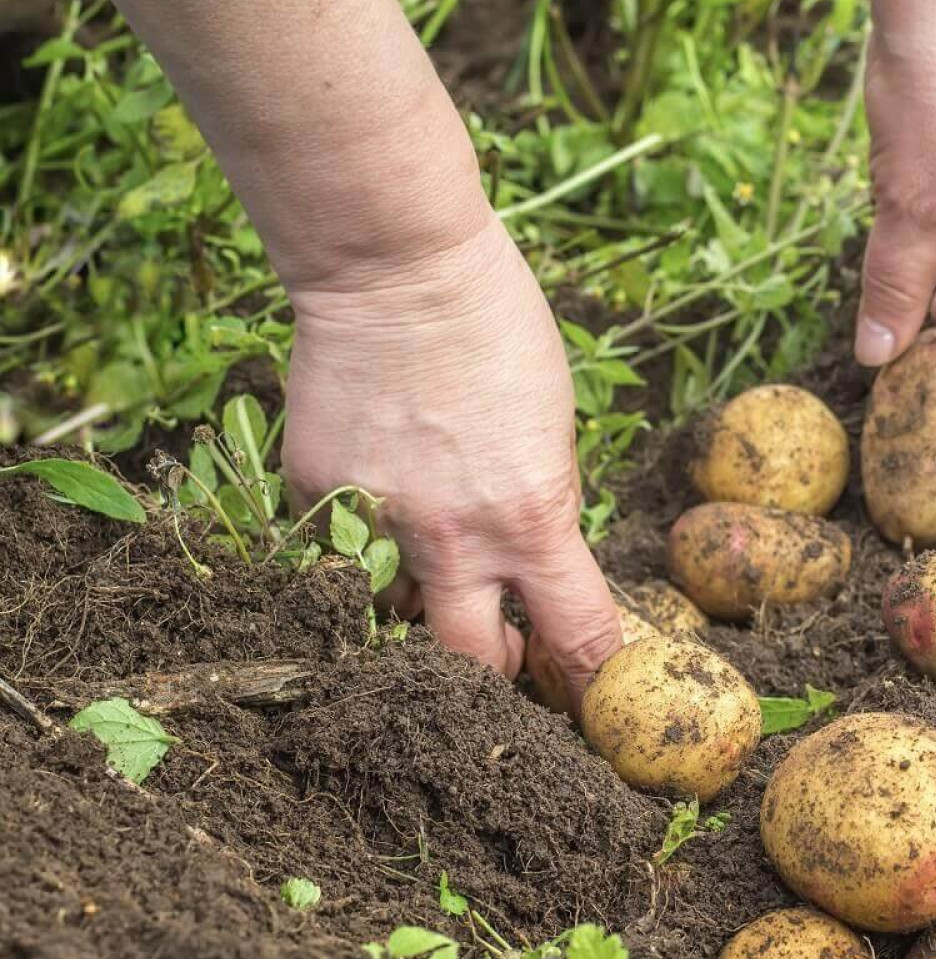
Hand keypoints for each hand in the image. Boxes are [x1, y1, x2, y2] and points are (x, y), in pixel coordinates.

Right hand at [283, 219, 622, 695]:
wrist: (394, 268)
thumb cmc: (495, 329)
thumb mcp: (553, 426)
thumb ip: (541, 506)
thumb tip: (532, 560)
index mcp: (530, 518)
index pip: (577, 633)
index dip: (593, 674)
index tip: (598, 690)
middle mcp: (450, 539)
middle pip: (472, 665)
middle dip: (495, 672)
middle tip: (506, 653)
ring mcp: (374, 523)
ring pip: (396, 614)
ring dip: (422, 600)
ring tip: (434, 548)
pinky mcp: (314, 498)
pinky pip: (341, 552)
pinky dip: (365, 541)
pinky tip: (380, 487)